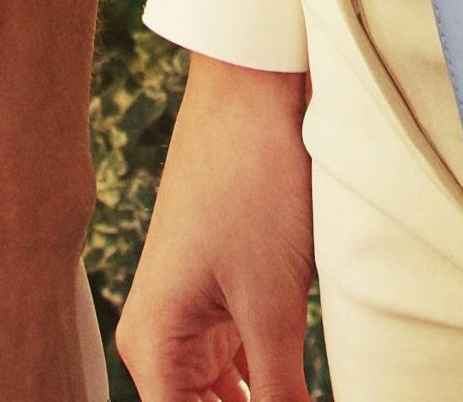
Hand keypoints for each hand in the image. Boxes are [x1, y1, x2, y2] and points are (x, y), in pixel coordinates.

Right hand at [112, 54, 315, 401]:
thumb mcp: (273, 305)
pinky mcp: (229, 297)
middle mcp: (164, 340)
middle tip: (304, 401)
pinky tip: (306, 395)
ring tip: (309, 397)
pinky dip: (275, 388)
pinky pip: (248, 368)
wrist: (254, 91)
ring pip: (229, 400)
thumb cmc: (249, 185)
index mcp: (153, 349)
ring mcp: (197, 318)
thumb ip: (280, 392)